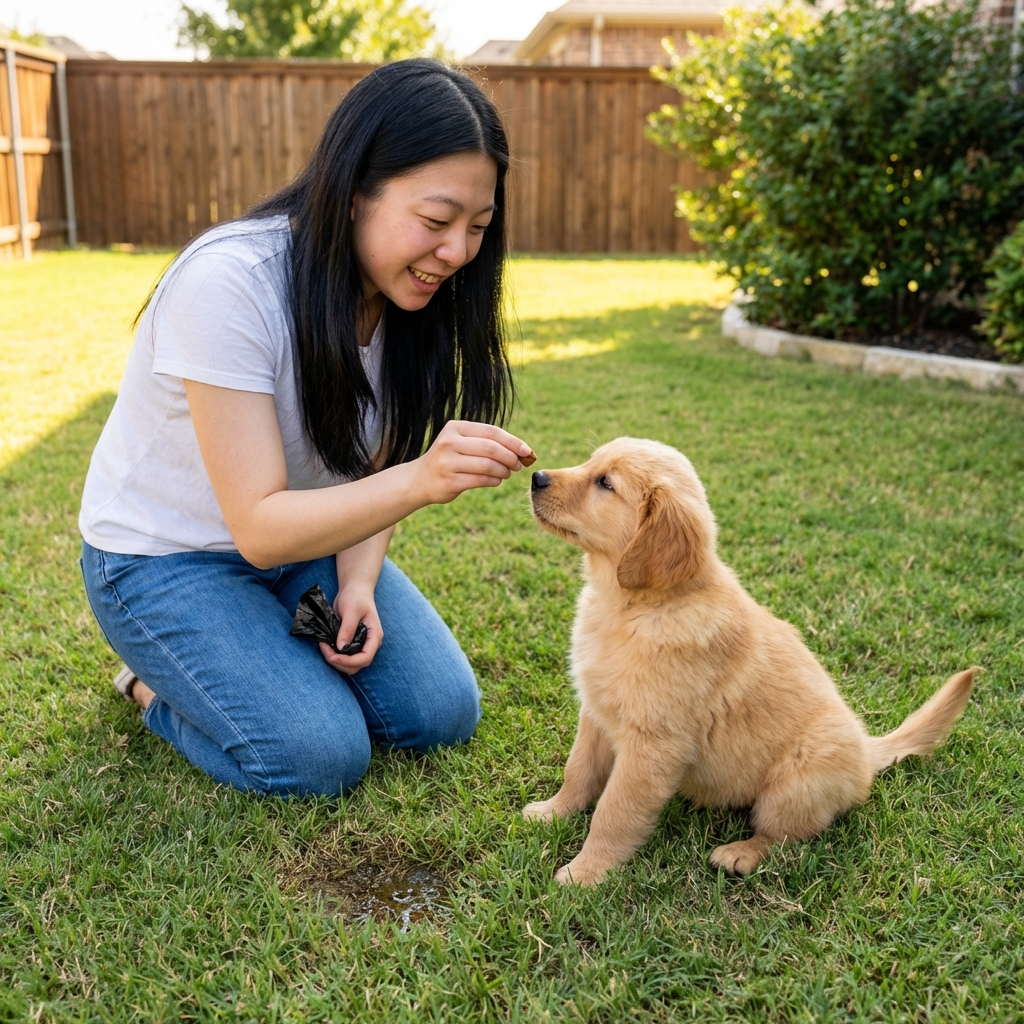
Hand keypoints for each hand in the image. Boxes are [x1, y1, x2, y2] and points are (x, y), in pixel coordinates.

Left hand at [318, 582, 382, 674]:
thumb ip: (347, 629)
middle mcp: (369, 643)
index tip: (333, 657)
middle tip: (325, 650)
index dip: (349, 661)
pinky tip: (325, 646)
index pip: (366, 657)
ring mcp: (360, 644)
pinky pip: (344, 657)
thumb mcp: (351, 610)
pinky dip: (334, 656)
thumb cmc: (356, 597)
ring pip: (350, 664)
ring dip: (336, 661)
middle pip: (357, 665)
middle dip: (340, 662)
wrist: (354, 590)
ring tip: (324, 647)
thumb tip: (341, 647)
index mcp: (374, 636)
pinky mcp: (351, 643)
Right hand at [414, 420, 532, 505]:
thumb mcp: (461, 442)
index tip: (527, 451)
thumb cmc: (449, 459)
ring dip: (504, 470)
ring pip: (488, 465)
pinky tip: (497, 480)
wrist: (419, 480)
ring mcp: (448, 462)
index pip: (491, 431)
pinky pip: (481, 480)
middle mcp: (449, 442)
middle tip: (519, 465)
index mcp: (455, 428)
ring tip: (507, 473)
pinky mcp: (450, 481)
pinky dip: (494, 481)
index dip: (512, 441)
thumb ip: (486, 442)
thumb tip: (522, 449)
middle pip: (491, 448)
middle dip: (510, 457)